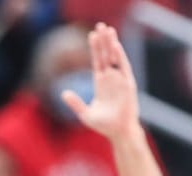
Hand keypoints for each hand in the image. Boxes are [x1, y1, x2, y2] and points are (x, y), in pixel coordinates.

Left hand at [62, 22, 138, 139]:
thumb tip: (63, 93)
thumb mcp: (85, 114)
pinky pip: (123, 67)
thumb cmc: (104, 126)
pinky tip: (115, 46)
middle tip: (99, 25)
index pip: (97, 61)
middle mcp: (111, 79)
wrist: (118, 132)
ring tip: (108, 29)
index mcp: (101, 84)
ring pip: (115, 57)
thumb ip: (75, 103)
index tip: (91, 35)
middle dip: (103, 41)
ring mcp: (120, 80)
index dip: (94, 49)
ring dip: (112, 44)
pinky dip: (119, 56)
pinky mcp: (128, 84)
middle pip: (105, 55)